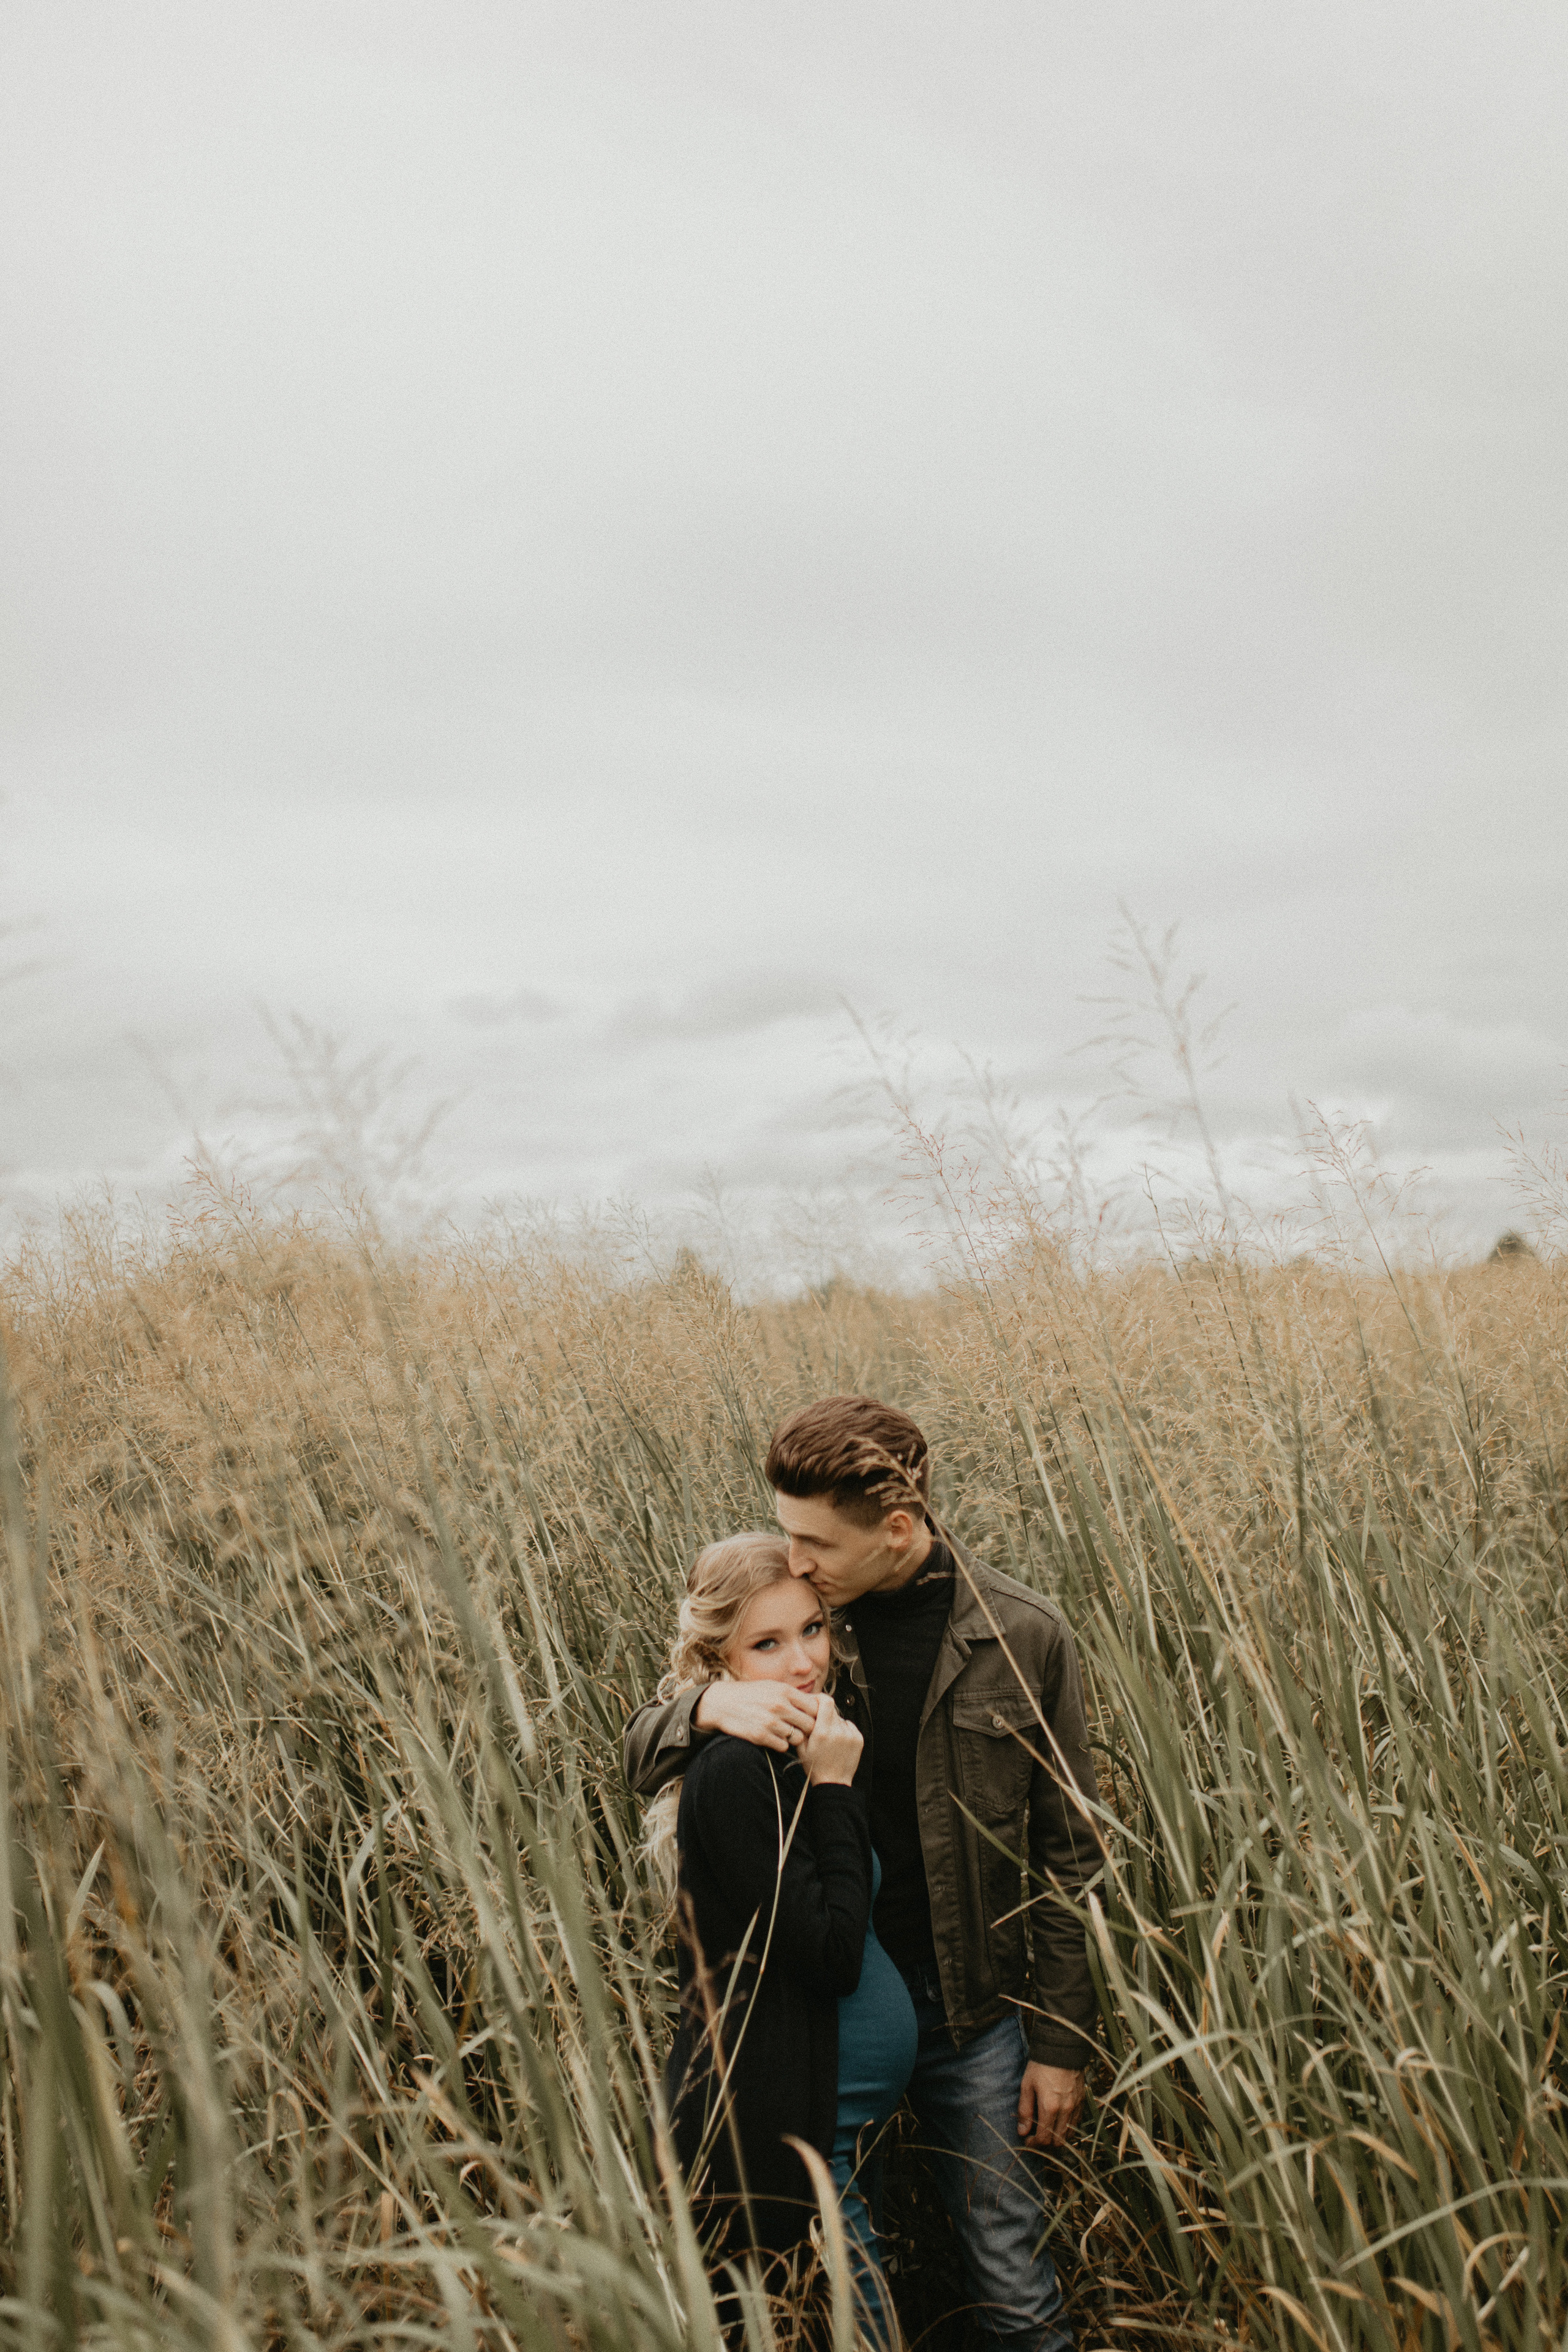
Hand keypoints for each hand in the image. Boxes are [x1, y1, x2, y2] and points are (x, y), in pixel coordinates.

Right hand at [693, 1679, 819, 1750]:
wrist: (722, 1703)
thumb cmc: (749, 1694)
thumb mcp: (772, 1686)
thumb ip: (792, 1695)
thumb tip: (815, 1703)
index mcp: (785, 1691)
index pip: (814, 1707)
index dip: (815, 1714)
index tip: (810, 1718)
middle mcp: (780, 1705)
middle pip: (810, 1724)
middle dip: (807, 1728)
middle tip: (800, 1729)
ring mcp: (771, 1722)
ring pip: (798, 1738)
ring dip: (794, 1737)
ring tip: (786, 1733)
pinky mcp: (761, 1736)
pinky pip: (784, 1746)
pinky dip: (781, 1744)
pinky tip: (775, 1737)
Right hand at [798, 1691, 862, 1786]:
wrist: (833, 1783)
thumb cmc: (816, 1767)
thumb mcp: (802, 1748)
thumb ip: (803, 1727)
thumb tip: (804, 1711)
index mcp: (823, 1732)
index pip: (826, 1701)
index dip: (820, 1699)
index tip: (815, 1703)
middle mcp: (838, 1731)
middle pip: (832, 1710)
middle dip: (825, 1714)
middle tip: (819, 1725)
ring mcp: (850, 1735)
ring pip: (840, 1718)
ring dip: (834, 1723)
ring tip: (829, 1738)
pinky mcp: (859, 1739)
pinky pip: (849, 1725)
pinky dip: (843, 1729)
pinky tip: (838, 1741)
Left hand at [1016, 2061, 1083, 2150]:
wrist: (1062, 2048)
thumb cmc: (1041, 2066)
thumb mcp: (1027, 2085)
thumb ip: (1024, 2110)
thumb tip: (1022, 2132)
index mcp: (1050, 2107)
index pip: (1044, 2138)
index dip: (1034, 2144)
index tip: (1027, 2140)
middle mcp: (1066, 2110)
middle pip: (1058, 2141)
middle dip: (1046, 2144)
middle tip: (1036, 2137)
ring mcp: (1076, 2107)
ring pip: (1069, 2135)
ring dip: (1057, 2138)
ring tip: (1046, 2131)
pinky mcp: (1082, 2101)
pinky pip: (1076, 2123)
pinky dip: (1067, 2128)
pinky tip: (1058, 2121)